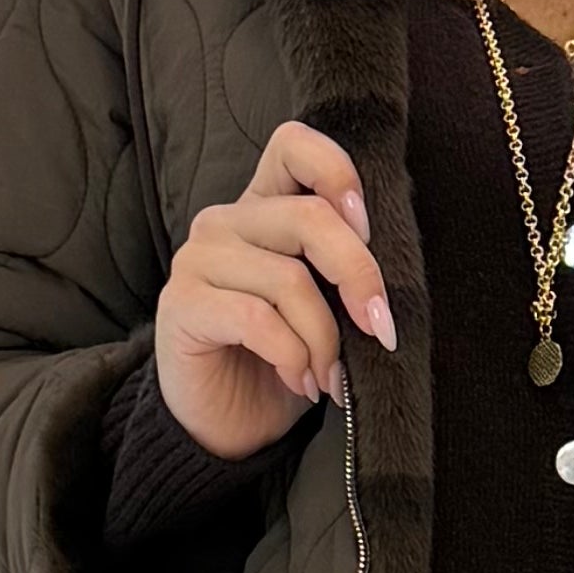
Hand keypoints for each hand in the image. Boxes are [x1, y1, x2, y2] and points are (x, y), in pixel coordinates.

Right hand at [155, 117, 397, 460]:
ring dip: (326, 340)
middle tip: (381, 330)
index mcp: (265, 207)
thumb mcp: (326, 309)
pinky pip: (257, 319)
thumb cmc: (284, 362)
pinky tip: (300, 381)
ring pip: (290, 280)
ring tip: (332, 378)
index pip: (295, 145)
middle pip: (310, 218)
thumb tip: (391, 282)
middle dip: (359, 278)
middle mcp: (227, 221)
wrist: (227, 427)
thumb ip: (345, 273)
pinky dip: (293, 356)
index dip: (338, 174)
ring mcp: (199, 259)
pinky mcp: (182, 304)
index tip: (370, 230)